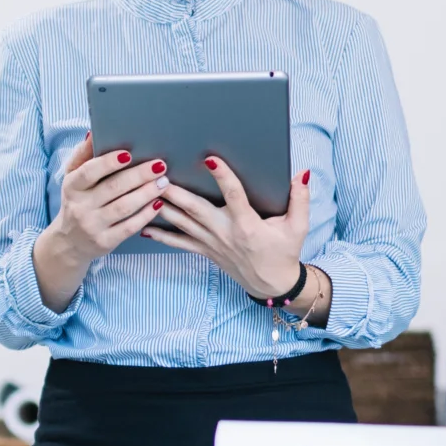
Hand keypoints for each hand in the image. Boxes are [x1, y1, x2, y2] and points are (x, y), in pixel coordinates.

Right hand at [34, 133, 169, 311]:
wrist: (69, 242)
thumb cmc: (77, 201)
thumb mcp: (73, 178)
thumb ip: (83, 155)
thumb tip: (94, 132)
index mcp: (72, 187)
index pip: (89, 172)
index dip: (108, 162)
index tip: (129, 153)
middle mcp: (80, 207)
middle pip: (113, 188)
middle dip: (138, 175)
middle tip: (160, 165)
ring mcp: (93, 226)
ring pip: (124, 207)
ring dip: (146, 193)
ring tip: (164, 182)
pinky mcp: (105, 242)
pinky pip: (129, 227)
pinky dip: (145, 215)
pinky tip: (158, 204)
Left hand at [148, 157, 309, 300]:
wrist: (272, 284)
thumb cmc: (284, 252)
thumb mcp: (298, 227)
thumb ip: (300, 199)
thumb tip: (300, 174)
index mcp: (247, 224)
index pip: (234, 195)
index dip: (223, 177)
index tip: (210, 160)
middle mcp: (226, 233)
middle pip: (196, 209)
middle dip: (175, 192)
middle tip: (158, 175)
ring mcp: (212, 243)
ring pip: (183, 223)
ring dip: (163, 207)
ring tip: (145, 192)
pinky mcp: (206, 251)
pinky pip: (179, 243)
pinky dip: (161, 236)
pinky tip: (144, 228)